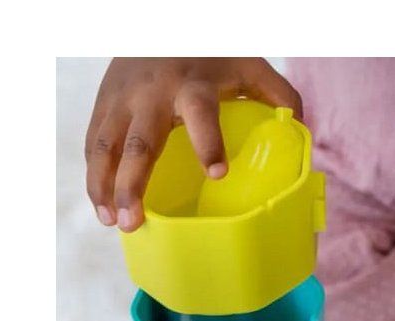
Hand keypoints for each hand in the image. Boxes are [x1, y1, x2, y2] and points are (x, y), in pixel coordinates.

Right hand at [86, 57, 302, 231]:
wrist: (158, 22)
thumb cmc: (210, 54)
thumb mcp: (248, 64)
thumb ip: (279, 94)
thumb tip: (300, 129)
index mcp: (193, 85)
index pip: (201, 114)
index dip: (208, 142)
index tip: (217, 172)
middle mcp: (153, 94)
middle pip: (139, 143)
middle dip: (133, 183)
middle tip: (134, 221)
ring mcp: (123, 100)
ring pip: (106, 146)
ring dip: (105, 186)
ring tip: (112, 223)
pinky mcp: (104, 105)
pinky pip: (94, 143)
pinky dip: (94, 175)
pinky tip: (103, 206)